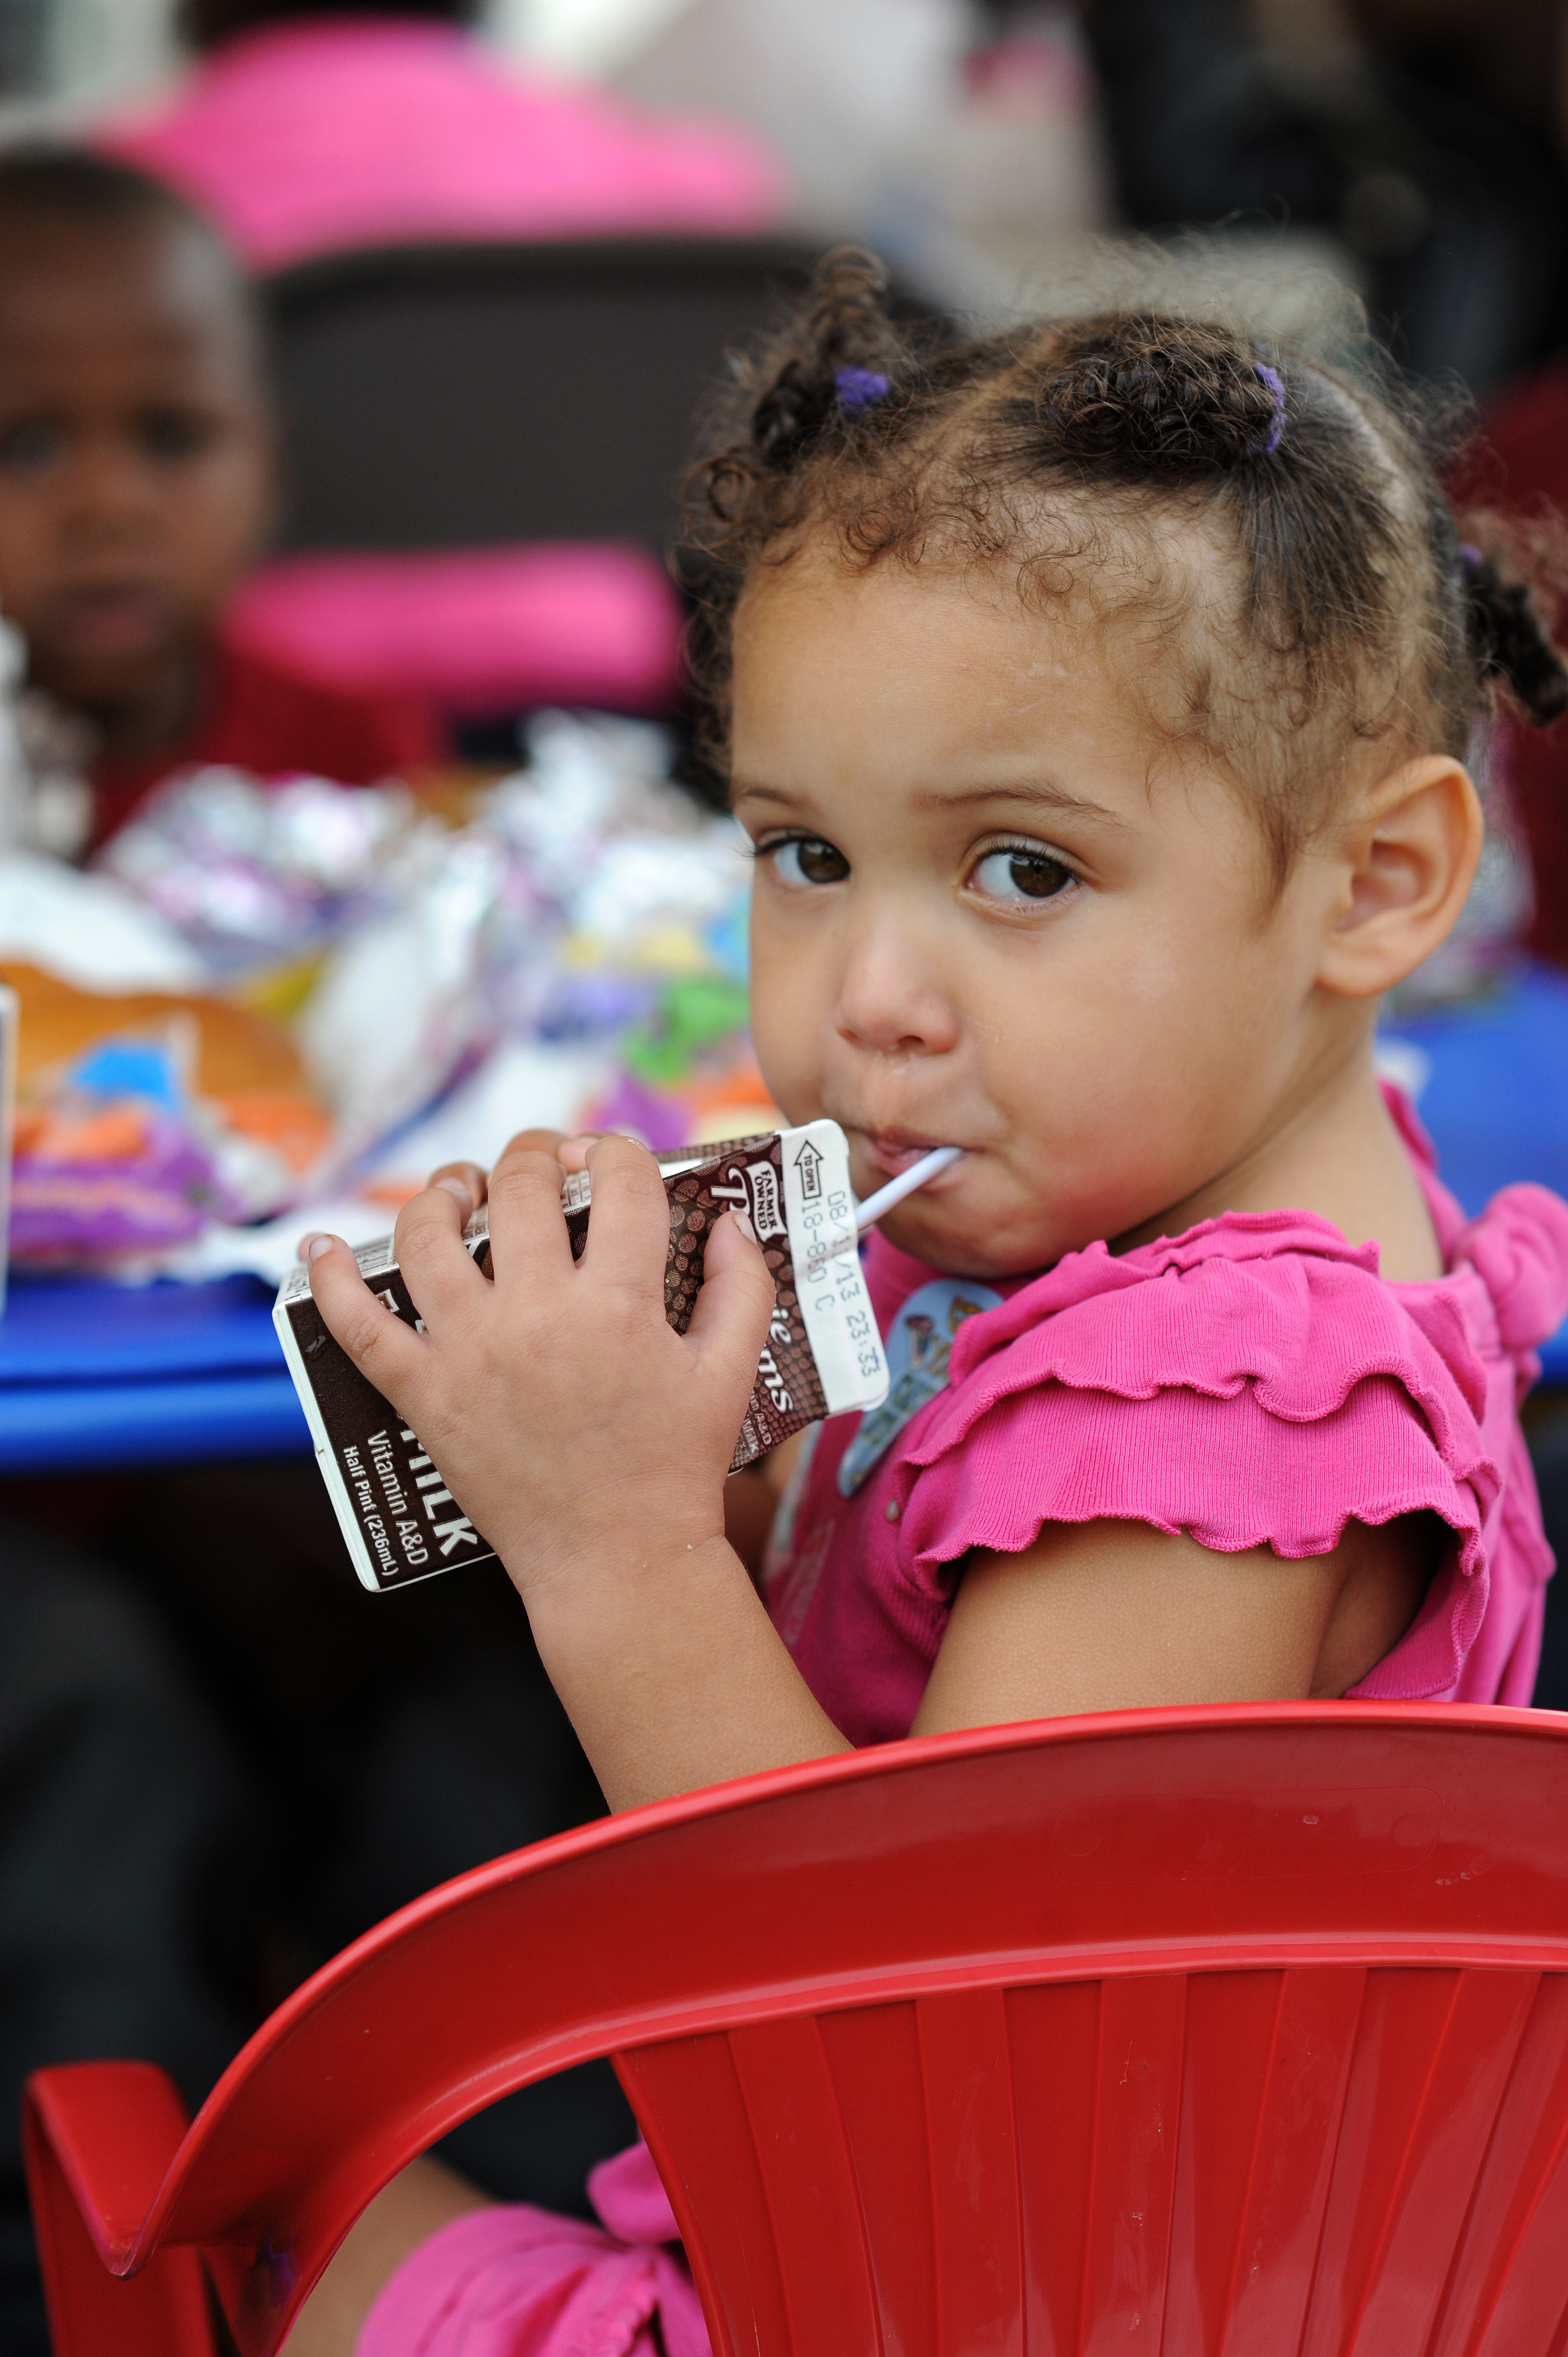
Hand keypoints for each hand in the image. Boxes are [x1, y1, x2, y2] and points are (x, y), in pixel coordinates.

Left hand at [301, 1130, 777, 1604]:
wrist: (616, 1558)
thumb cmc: (675, 1465)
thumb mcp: (729, 1372)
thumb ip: (742, 1286)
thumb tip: (733, 1220)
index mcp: (620, 1303)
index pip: (617, 1180)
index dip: (615, 1151)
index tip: (607, 1161)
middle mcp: (538, 1314)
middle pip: (520, 1188)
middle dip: (532, 1156)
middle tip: (539, 1167)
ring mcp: (471, 1352)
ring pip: (428, 1236)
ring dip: (439, 1194)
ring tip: (457, 1192)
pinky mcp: (424, 1395)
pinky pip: (358, 1327)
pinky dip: (329, 1280)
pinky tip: (318, 1245)